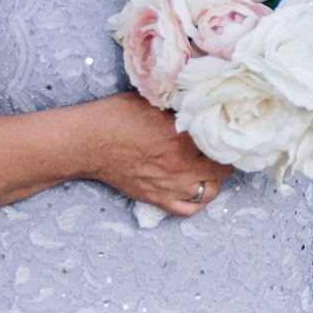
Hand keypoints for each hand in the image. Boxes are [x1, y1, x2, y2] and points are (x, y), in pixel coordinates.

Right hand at [83, 94, 226, 218]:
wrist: (87, 142)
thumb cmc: (116, 116)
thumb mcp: (154, 102)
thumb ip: (180, 107)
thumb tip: (201, 104)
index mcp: (183, 138)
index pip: (222, 143)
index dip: (225, 136)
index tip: (224, 131)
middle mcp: (181, 165)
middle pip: (223, 169)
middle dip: (223, 158)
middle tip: (217, 149)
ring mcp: (170, 186)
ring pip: (211, 192)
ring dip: (212, 179)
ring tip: (207, 168)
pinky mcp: (156, 199)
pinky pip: (189, 209)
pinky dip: (196, 201)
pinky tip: (193, 187)